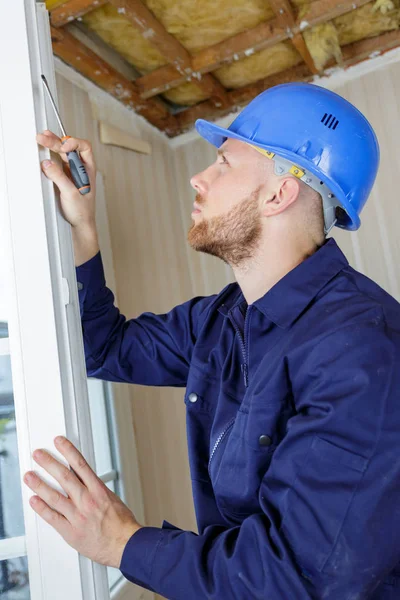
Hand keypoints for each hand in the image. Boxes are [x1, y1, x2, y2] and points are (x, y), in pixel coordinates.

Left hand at [23, 436, 141, 567]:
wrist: (126, 545)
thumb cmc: (121, 524)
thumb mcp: (111, 499)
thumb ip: (95, 490)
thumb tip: (84, 480)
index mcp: (98, 490)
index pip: (80, 465)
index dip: (68, 451)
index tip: (59, 442)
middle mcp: (87, 501)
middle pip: (64, 477)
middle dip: (49, 463)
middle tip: (38, 455)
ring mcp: (78, 516)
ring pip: (54, 497)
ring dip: (39, 485)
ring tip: (30, 476)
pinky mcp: (71, 531)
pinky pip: (53, 518)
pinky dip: (42, 508)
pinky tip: (34, 500)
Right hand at [36, 130, 96, 228]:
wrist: (80, 223)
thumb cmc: (82, 211)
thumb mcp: (70, 193)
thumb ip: (59, 178)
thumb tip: (47, 164)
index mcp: (88, 169)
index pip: (84, 147)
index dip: (74, 143)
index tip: (63, 146)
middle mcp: (81, 168)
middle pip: (69, 148)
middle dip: (56, 141)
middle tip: (43, 137)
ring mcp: (72, 171)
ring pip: (62, 153)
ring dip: (52, 144)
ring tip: (42, 137)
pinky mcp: (64, 176)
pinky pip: (57, 162)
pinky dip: (50, 154)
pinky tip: (44, 148)